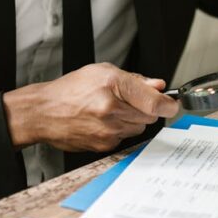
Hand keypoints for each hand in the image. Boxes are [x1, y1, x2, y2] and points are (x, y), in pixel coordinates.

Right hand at [1, 63, 179, 151]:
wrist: (44, 112)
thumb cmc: (70, 90)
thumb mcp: (102, 72)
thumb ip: (134, 79)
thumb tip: (157, 85)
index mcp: (112, 84)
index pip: (153, 101)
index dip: (168, 104)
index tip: (172, 104)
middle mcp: (111, 108)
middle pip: (150, 115)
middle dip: (147, 109)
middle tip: (132, 102)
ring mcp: (107, 129)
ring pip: (139, 127)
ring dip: (133, 120)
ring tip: (112, 110)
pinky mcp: (103, 145)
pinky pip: (125, 138)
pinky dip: (121, 130)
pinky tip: (104, 122)